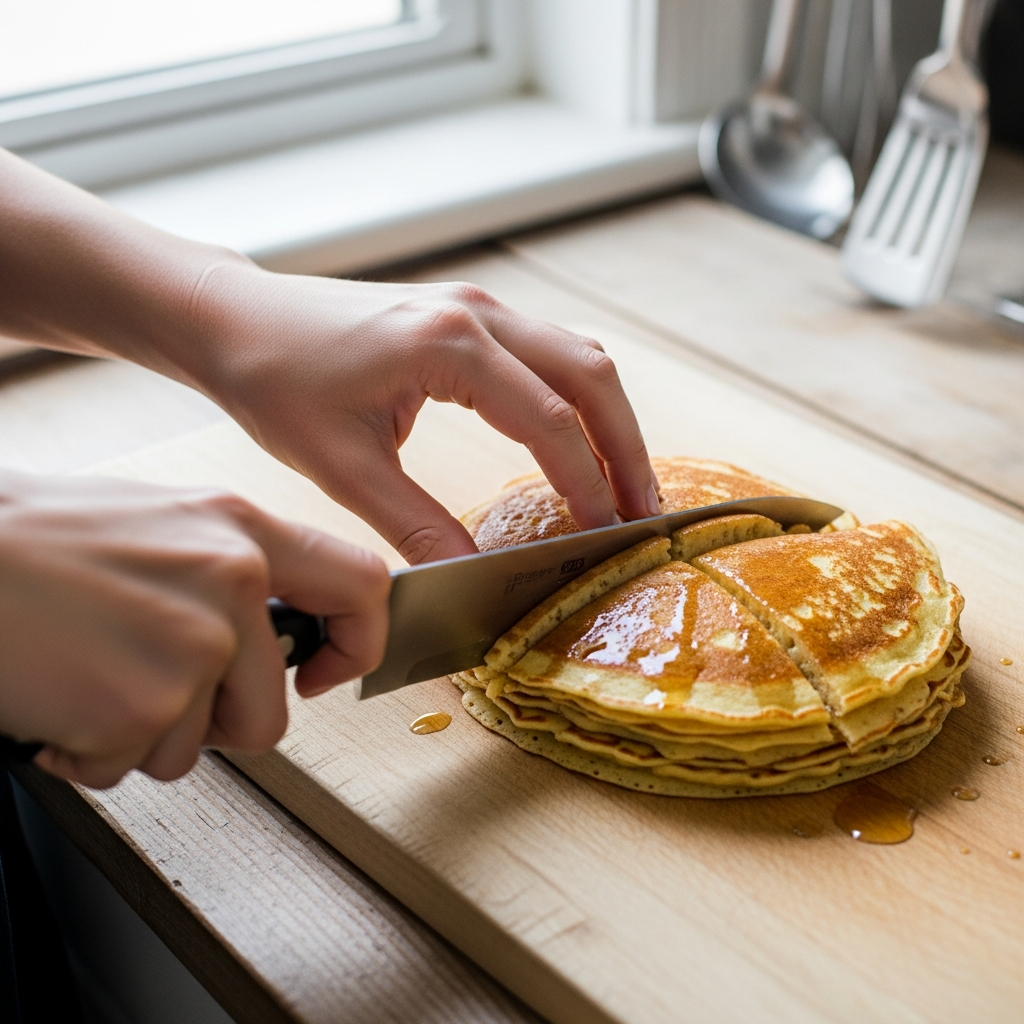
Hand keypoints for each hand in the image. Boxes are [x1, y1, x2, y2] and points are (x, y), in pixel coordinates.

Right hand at [0, 471, 388, 787]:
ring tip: (91, 672)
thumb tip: (272, 620)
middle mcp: (230, 585)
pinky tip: (62, 697)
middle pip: (271, 710)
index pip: (360, 584)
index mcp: (240, 530)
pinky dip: (92, 750)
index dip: (359, 642)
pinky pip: (134, 765)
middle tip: (153, 690)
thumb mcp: (160, 522)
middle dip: (214, 722)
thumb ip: (228, 568)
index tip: (329, 670)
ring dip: (142, 731)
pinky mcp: (142, 707)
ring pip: (196, 745)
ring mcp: (192, 648)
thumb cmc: (35, 541)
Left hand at [186, 269, 660, 563]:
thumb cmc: (274, 379)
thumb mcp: (342, 465)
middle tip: (643, 513)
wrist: (236, 318)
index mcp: (448, 345)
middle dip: (625, 448)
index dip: (586, 485)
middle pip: (590, 376)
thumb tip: (470, 574)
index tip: (606, 537)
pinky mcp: (468, 312)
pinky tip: (577, 441)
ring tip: (625, 484)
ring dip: (609, 419)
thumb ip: (415, 522)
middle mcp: (477, 312)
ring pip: (578, 356)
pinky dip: (577, 398)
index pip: (548, 422)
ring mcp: (477, 305)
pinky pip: (548, 351)